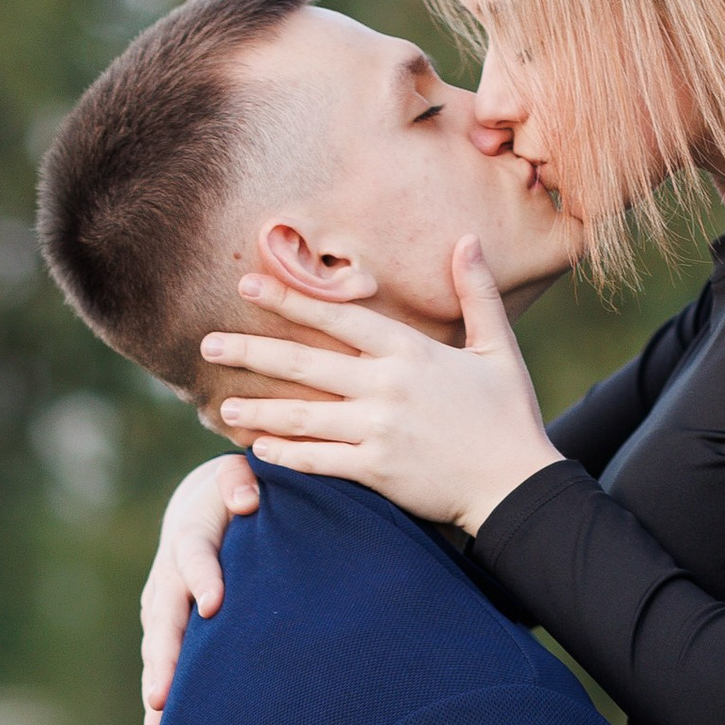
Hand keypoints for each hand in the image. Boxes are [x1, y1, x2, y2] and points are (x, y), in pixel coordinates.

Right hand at [138, 452, 258, 724]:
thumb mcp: (236, 479)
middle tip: (162, 700)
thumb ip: (241, 484)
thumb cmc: (231, 496)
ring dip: (155, 696)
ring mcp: (160, 609)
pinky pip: (158, 669)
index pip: (193, 556)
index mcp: (190, 538)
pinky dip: (157, 705)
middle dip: (163, 663)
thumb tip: (248, 501)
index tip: (213, 605)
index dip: (203, 577)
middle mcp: (166, 578)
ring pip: (155, 656)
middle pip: (163, 623)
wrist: (196, 509)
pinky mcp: (163, 632)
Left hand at [205, 240, 564, 537]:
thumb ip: (476, 294)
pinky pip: (319, 461)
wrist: (517, 484)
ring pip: (302, 416)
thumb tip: (467, 240)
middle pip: (304, 363)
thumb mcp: (497, 348)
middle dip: (251, 351)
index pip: (338, 318)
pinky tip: (258, 449)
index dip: (291, 299)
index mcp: (411, 352)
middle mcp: (387, 387)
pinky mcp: (377, 471)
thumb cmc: (509, 415)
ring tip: (220, 407)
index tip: (249, 285)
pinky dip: (286, 455)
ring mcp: (379, 431)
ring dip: (257, 410)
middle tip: (207, 343)